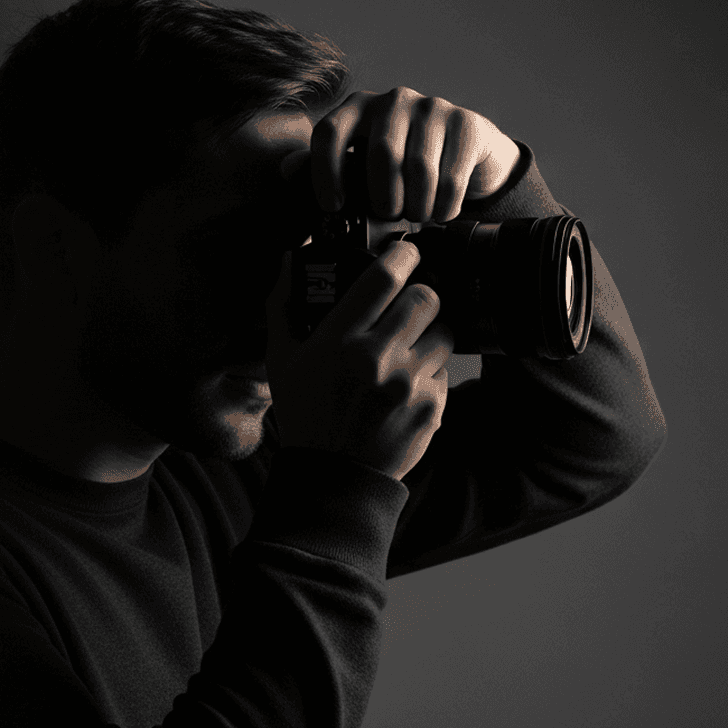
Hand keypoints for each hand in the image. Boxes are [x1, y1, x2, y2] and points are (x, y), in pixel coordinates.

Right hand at [263, 239, 452, 481]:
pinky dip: (431, 371)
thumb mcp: (282, 360)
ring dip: (431, 332)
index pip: (383, 278)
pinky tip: (408, 384)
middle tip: (411, 304)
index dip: (402, 254)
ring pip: (445, 331)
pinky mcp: (432, 407)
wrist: (333, 476)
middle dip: (421, 295)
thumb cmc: (305, 413)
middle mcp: (377, 359)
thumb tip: (291, 259)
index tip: (408, 251)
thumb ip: (284, 305)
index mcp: (339, 341)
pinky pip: (445, 369)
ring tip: (411, 346)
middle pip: (426, 297)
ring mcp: (408, 384)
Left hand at [306, 87, 521, 222]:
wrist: (466, 150)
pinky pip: (450, 175)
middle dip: (383, 197)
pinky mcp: (465, 122)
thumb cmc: (403, 163)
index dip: (325, 173)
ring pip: (418, 168)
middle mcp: (392, 100)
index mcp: (358, 107)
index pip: (329, 133)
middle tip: (389, 216)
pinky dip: (444, 205)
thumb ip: (326, 169)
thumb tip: (287, 170)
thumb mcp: (362, 164)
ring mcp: (431, 107)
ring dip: (417, 205)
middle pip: (380, 154)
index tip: (333, 207)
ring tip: (417, 216)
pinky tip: (441, 211)